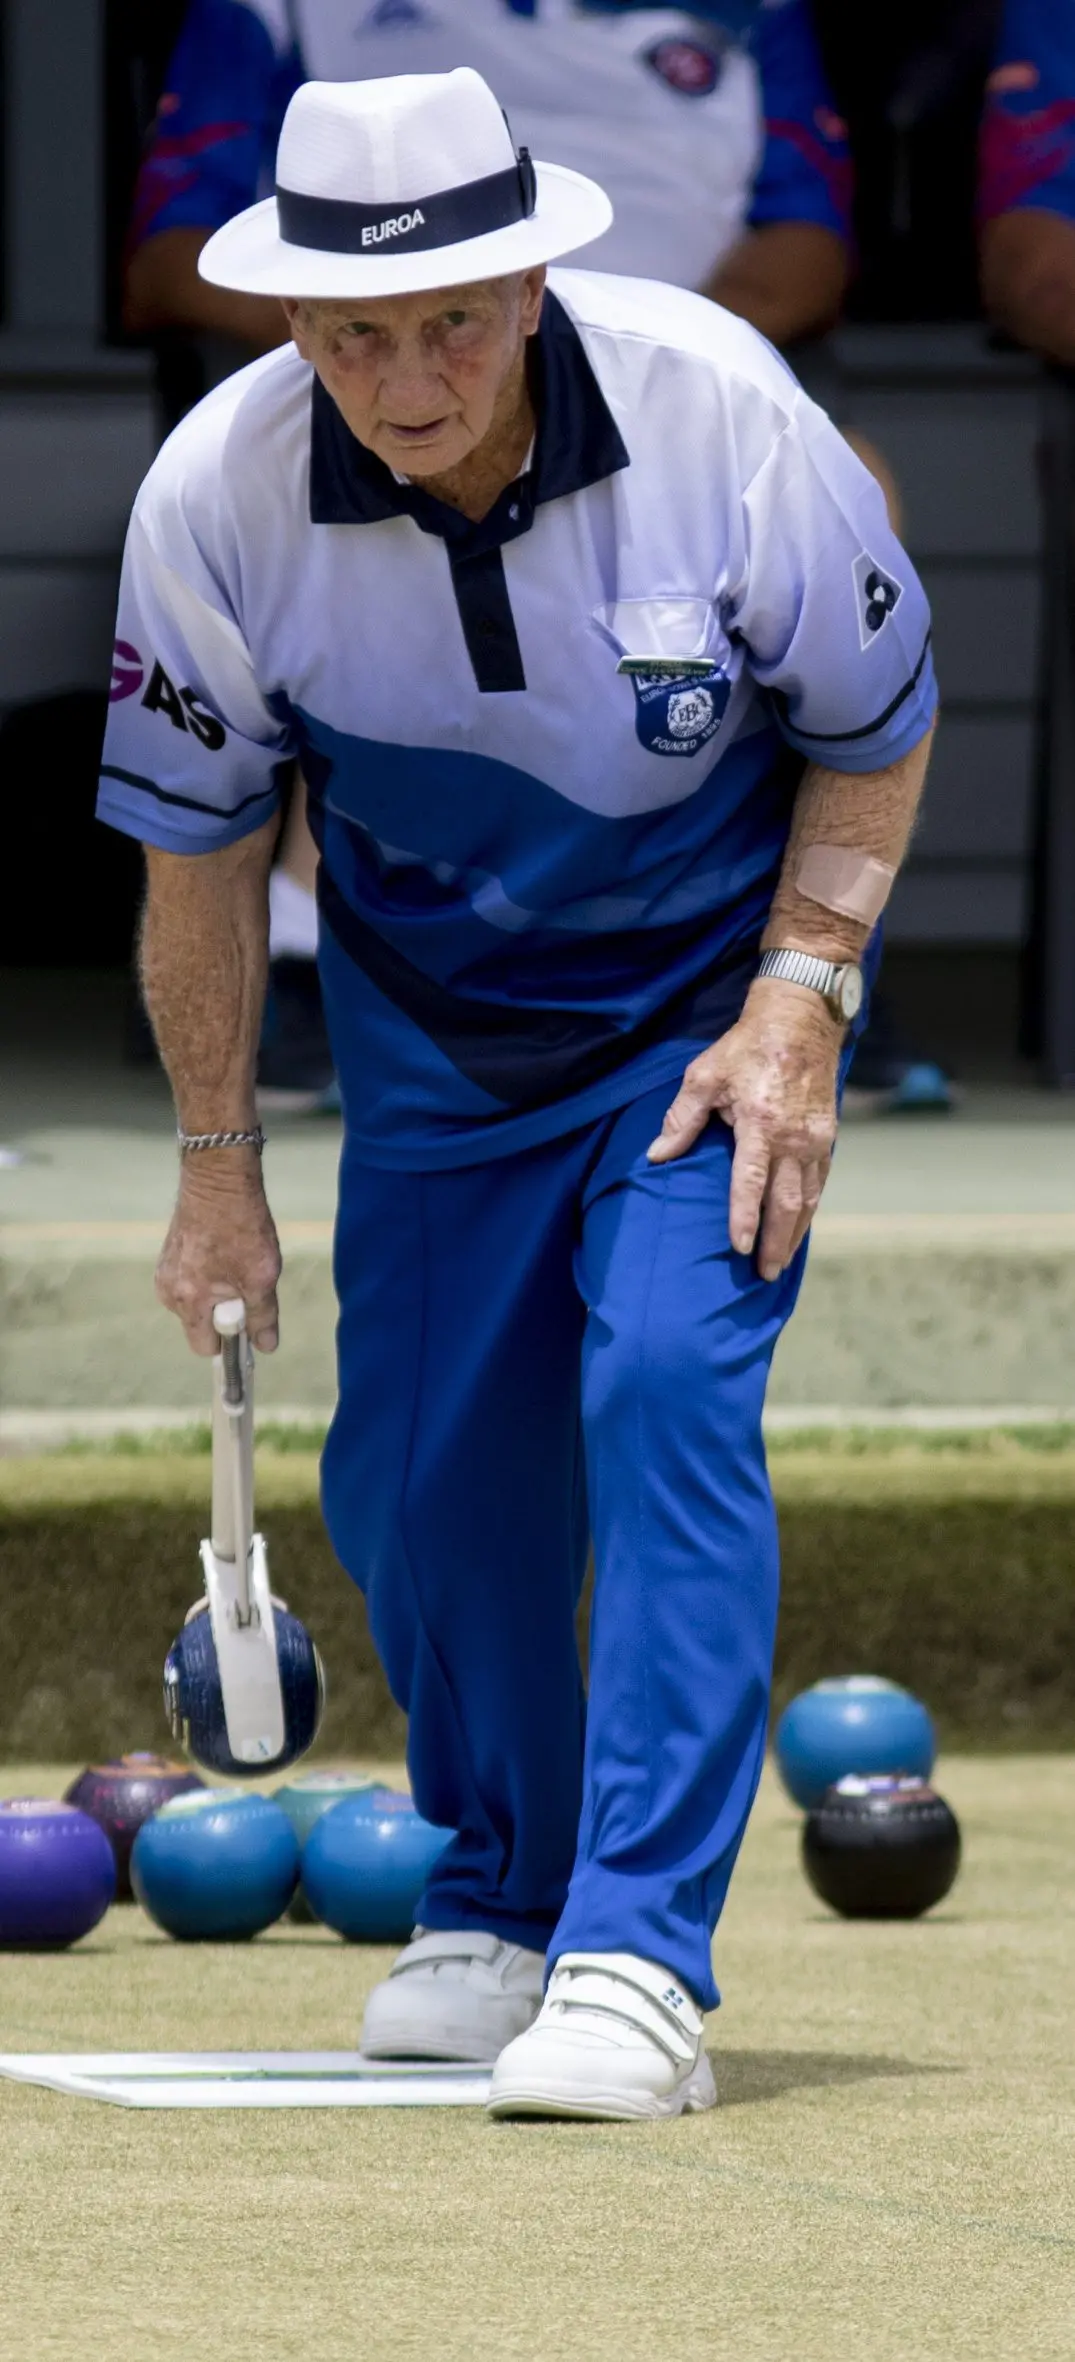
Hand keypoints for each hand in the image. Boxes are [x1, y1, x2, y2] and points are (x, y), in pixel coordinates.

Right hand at [155, 1152, 281, 1353]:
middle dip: (226, 1313)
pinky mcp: (169, 1255)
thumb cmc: (240, 1225)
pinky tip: (224, 1249)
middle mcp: (167, 1291)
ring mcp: (165, 1271)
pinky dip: (210, 1274)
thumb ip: (262, 1316)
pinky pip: (192, 1280)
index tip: (249, 1329)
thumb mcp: (261, 1276)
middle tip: (247, 1285)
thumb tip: (265, 1346)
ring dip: (219, 1292)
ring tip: (237, 1261)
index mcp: (187, 1300)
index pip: (205, 1347)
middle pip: (201, 1324)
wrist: (217, 1178)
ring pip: (198, 1301)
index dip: (230, 1343)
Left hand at [647, 978, 840, 1278]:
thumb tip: (657, 1156)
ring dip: (795, 1233)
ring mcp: (815, 1139)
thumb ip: (681, 1119)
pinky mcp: (828, 1136)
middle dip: (776, 1242)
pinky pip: (821, 1182)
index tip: (740, 1249)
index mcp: (759, 1123)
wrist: (800, 1019)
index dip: (745, 1218)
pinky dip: (811, 1209)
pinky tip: (800, 1225)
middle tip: (764, 1273)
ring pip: (808, 1198)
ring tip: (782, 1262)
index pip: (751, 1183)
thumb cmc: (746, 1047)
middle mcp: (793, 1138)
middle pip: (786, 1203)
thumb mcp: (705, 1075)